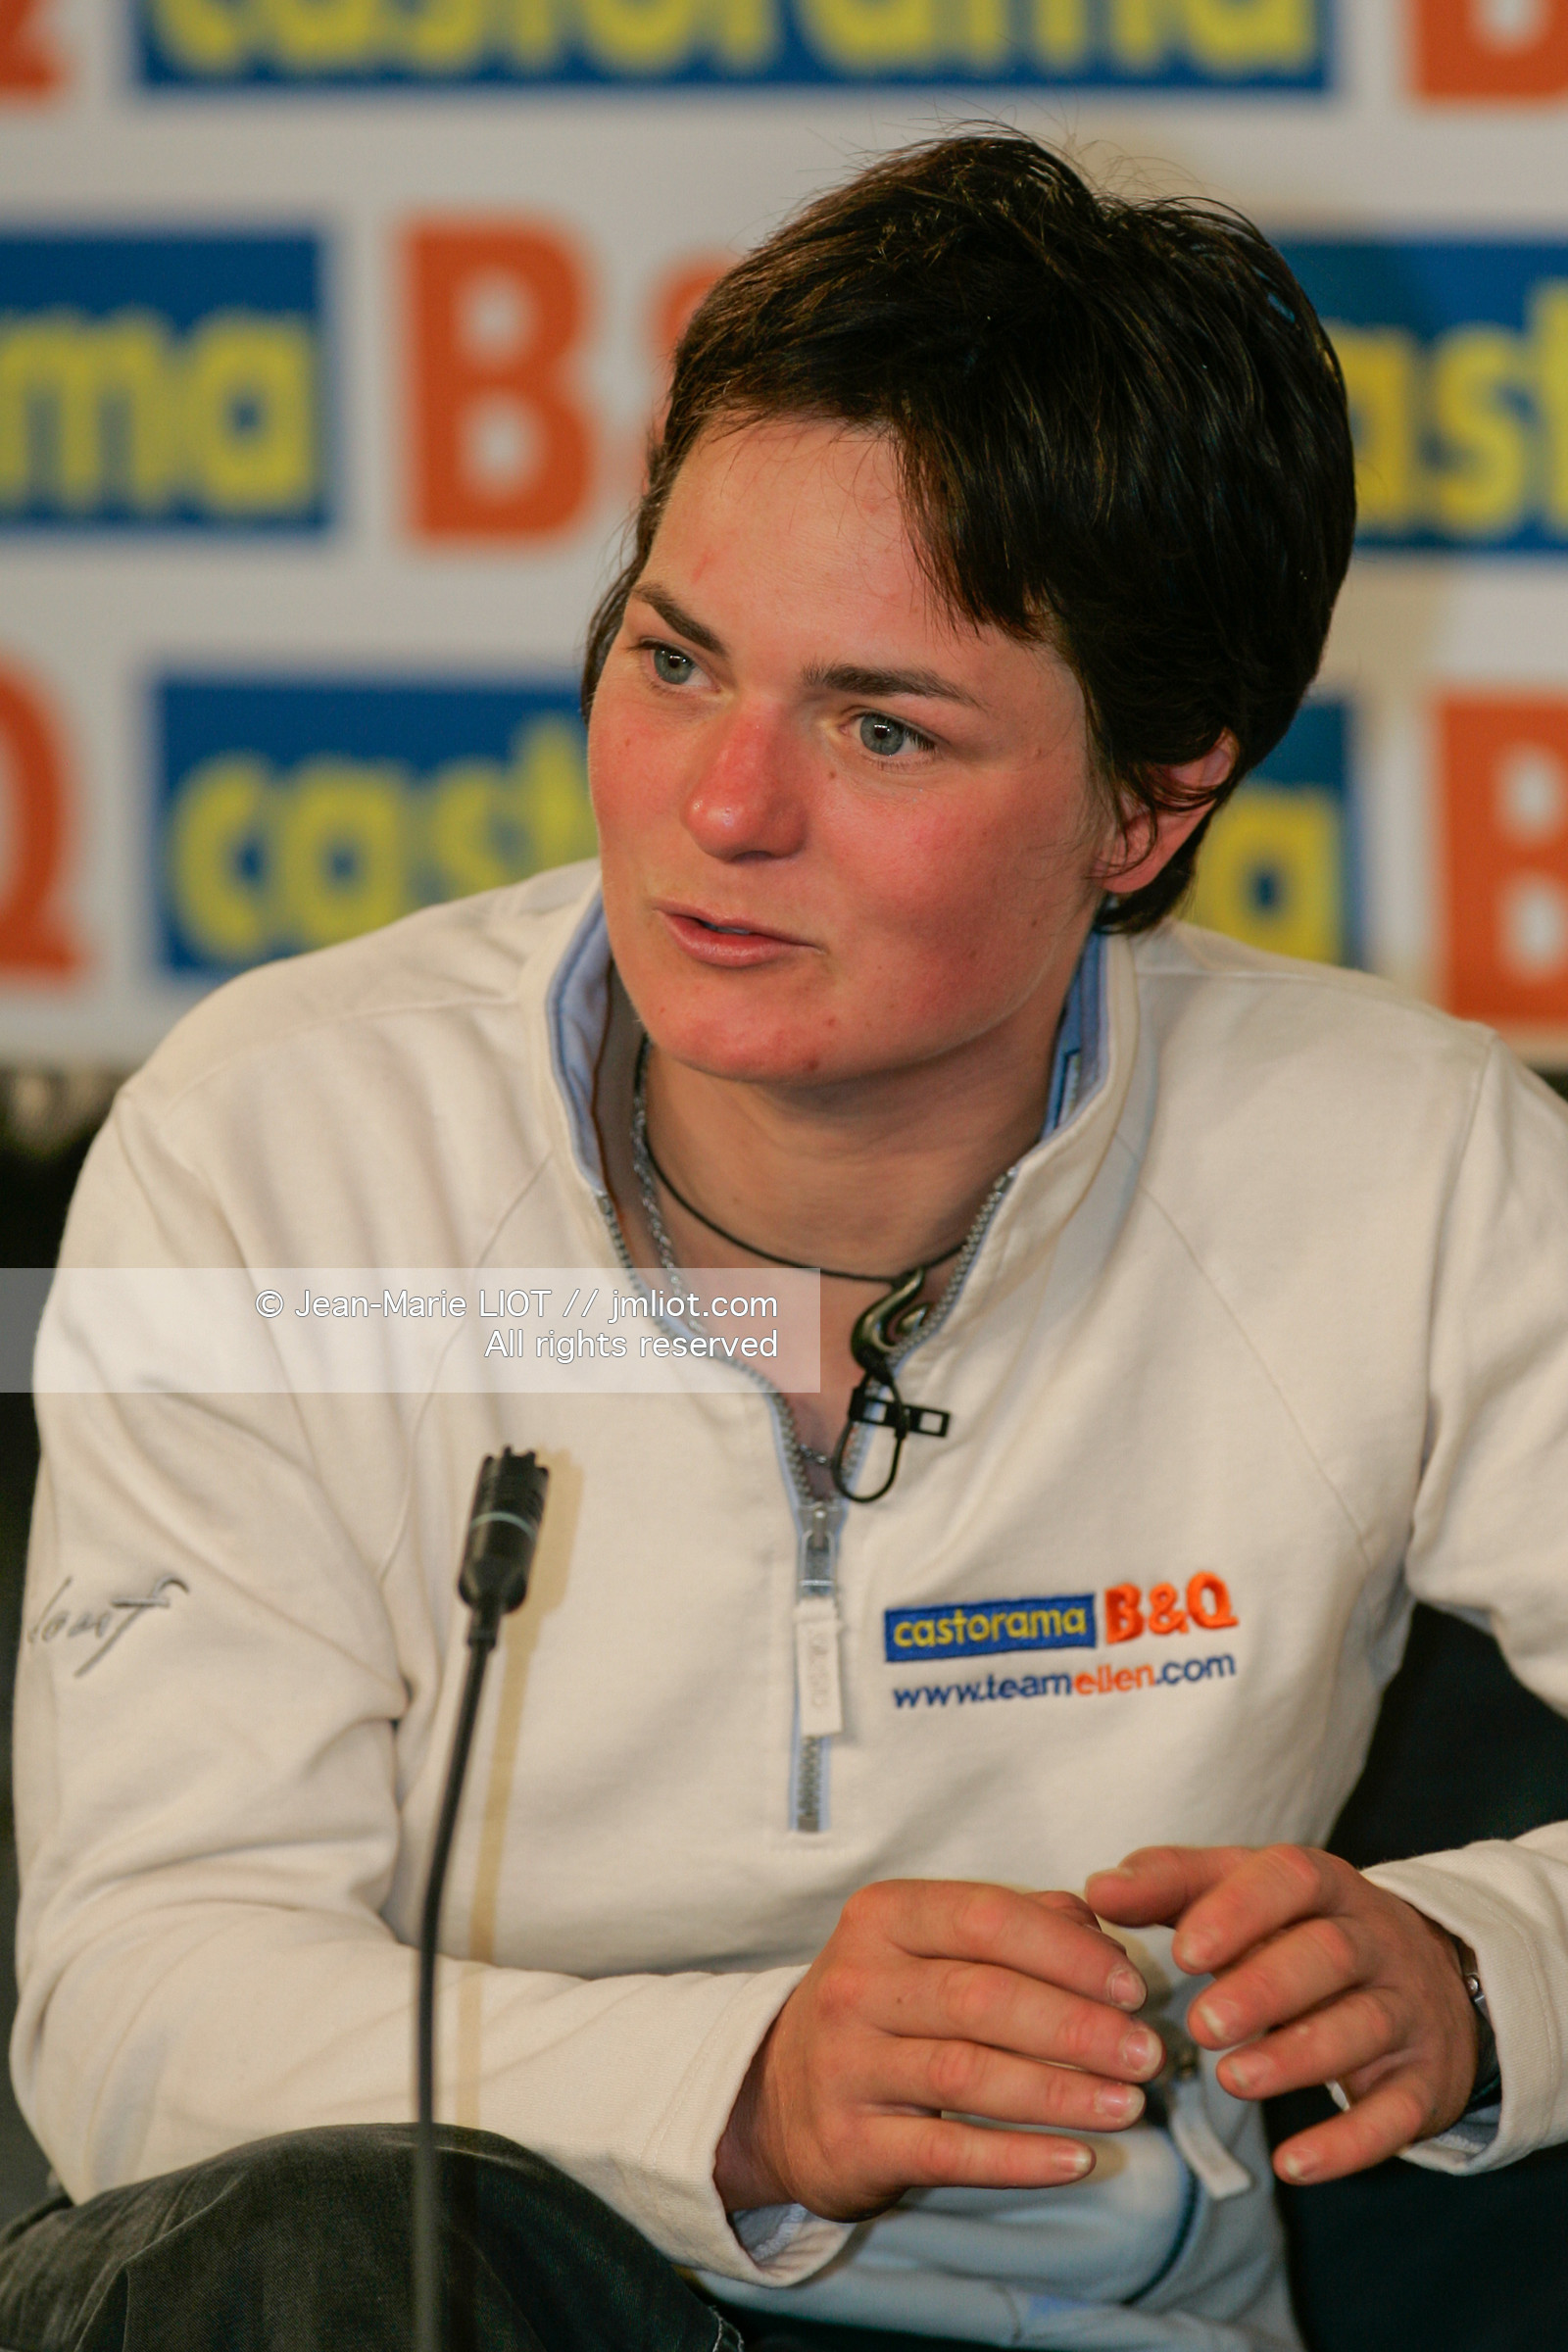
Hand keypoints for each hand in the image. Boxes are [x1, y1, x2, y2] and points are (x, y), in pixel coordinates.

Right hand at [713, 1878, 1165, 2219]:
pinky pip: (946, 2152)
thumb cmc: (883, 2010)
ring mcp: (845, 2064)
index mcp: (882, 1918)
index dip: (1066, 1951)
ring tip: (1130, 2106)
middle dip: (1078, 2026)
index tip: (1133, 1986)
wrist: (776, 2098)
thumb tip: (1100, 1925)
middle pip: (982, 1997)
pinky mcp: (848, 2142)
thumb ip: (1014, 1925)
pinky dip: (1018, 2158)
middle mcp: (855, 1983)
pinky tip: (1079, 2159)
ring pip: (967, 2073)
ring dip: (1060, 2091)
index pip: (986, 1918)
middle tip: (1148, 2054)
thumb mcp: (928, 1947)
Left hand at [1085, 1845, 1480, 2184]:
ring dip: (1297, 2058)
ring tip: (1232, 2081)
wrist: (1432, 1978)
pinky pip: (1397, 2113)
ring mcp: (1408, 2009)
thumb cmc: (1301, 1930)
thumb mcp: (1245, 1892)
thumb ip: (1172, 1886)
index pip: (1289, 1880)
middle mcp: (1376, 1940)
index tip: (1184, 1949)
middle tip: (1202, 2024)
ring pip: (1364, 2027)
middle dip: (1266, 1989)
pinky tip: (1292, 2165)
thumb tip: (1098, 1889)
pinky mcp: (1426, 2080)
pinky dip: (1347, 2143)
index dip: (1240, 1912)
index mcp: (1326, 1885)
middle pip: (1330, 1954)